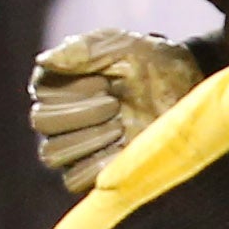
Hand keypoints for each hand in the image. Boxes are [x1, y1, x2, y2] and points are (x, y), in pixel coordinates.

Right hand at [28, 29, 202, 193]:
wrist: (188, 93)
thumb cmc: (154, 64)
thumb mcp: (123, 47)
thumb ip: (84, 50)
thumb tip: (45, 60)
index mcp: (59, 84)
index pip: (41, 94)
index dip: (72, 90)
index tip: (106, 80)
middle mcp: (59, 116)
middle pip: (41, 123)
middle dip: (81, 113)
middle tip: (115, 104)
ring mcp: (74, 148)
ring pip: (52, 154)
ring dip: (89, 138)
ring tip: (121, 125)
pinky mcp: (92, 174)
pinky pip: (74, 181)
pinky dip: (97, 166)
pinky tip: (124, 148)